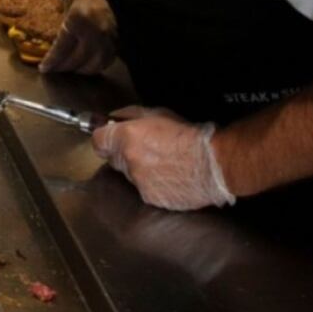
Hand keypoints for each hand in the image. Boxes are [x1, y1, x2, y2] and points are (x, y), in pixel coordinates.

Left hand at [40, 0, 117, 73]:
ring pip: (93, 66)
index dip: (52, 62)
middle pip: (76, 61)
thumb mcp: (69, 1)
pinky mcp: (119, 41)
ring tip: (70, 68)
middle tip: (54, 69)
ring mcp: (108, 40)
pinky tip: (87, 64)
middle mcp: (94, 34)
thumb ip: (65, 22)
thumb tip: (60, 42)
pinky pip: (106, 61)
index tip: (44, 69)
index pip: (61, 49)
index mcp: (78, 21)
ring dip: (79, 70)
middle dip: (62, 67)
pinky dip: (95, 66)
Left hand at [91, 107, 235, 210]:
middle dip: (124, 154)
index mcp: (126, 138)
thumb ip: (130, 116)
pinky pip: (145, 190)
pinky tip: (170, 177)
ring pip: (130, 176)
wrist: (214, 163)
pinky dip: (153, 185)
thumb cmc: (189, 135)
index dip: (105, 138)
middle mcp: (129, 162)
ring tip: (164, 164)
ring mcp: (139, 182)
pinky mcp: (151, 198)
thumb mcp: (157, 113)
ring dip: (140, 171)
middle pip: (113, 159)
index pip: (98, 141)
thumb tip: (115, 119)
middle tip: (146, 149)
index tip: (110, 137)